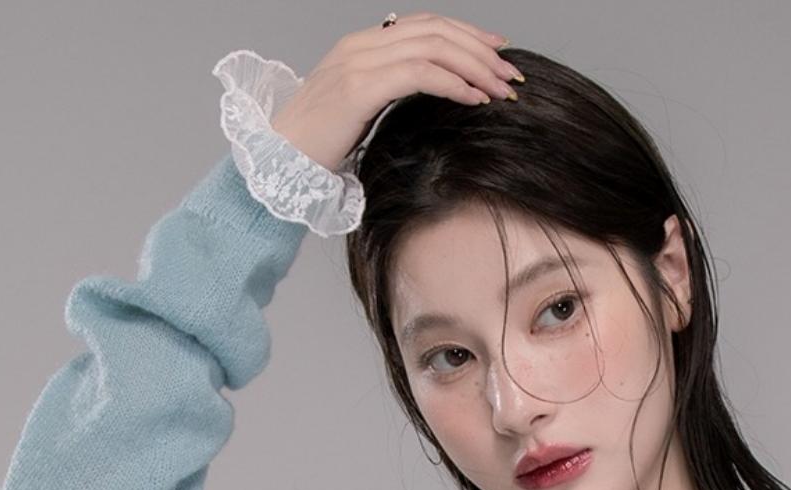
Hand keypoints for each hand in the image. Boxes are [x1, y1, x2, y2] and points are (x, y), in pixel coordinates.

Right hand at [270, 14, 523, 171]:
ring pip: (432, 47)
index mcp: (361, 46)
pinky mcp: (359, 88)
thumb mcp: (359, 112)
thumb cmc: (318, 147)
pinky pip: (418, 74)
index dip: (466, 34)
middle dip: (480, 49)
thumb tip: (431, 96)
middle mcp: (360, 45)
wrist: (278, 162)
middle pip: (434, 30)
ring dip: (474, 67)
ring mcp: (358, 63)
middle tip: (512, 74)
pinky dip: (453, 84)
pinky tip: (474, 99)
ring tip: (501, 90)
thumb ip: (388, 94)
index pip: (424, 25)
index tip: (498, 52)